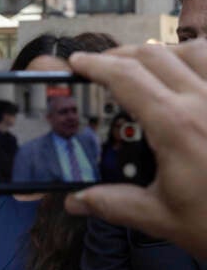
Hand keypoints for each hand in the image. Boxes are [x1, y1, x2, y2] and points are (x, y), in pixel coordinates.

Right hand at [65, 39, 206, 256]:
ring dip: (165, 52)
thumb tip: (76, 201)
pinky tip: (194, 74)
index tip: (78, 63)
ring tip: (148, 64)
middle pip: (155, 56)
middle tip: (103, 65)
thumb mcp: (161, 218)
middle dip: (122, 55)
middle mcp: (205, 102)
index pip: (127, 79)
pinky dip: (203, 60)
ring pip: (196, 50)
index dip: (97, 66)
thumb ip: (114, 204)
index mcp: (177, 127)